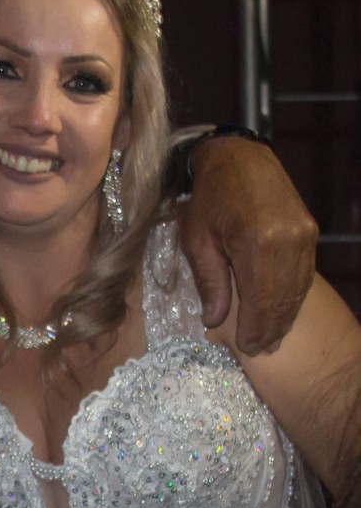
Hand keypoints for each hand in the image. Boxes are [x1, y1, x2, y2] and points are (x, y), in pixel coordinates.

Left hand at [179, 136, 317, 353]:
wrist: (238, 156)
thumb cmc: (209, 197)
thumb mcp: (197, 239)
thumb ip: (209, 281)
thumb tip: (213, 320)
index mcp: (257, 243)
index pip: (261, 301)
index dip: (255, 328)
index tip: (248, 349)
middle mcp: (289, 241)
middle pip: (284, 299)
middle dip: (271, 328)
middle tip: (260, 351)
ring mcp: (304, 236)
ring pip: (298, 290)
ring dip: (285, 317)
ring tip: (271, 338)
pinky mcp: (309, 231)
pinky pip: (303, 274)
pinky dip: (292, 296)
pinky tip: (281, 311)